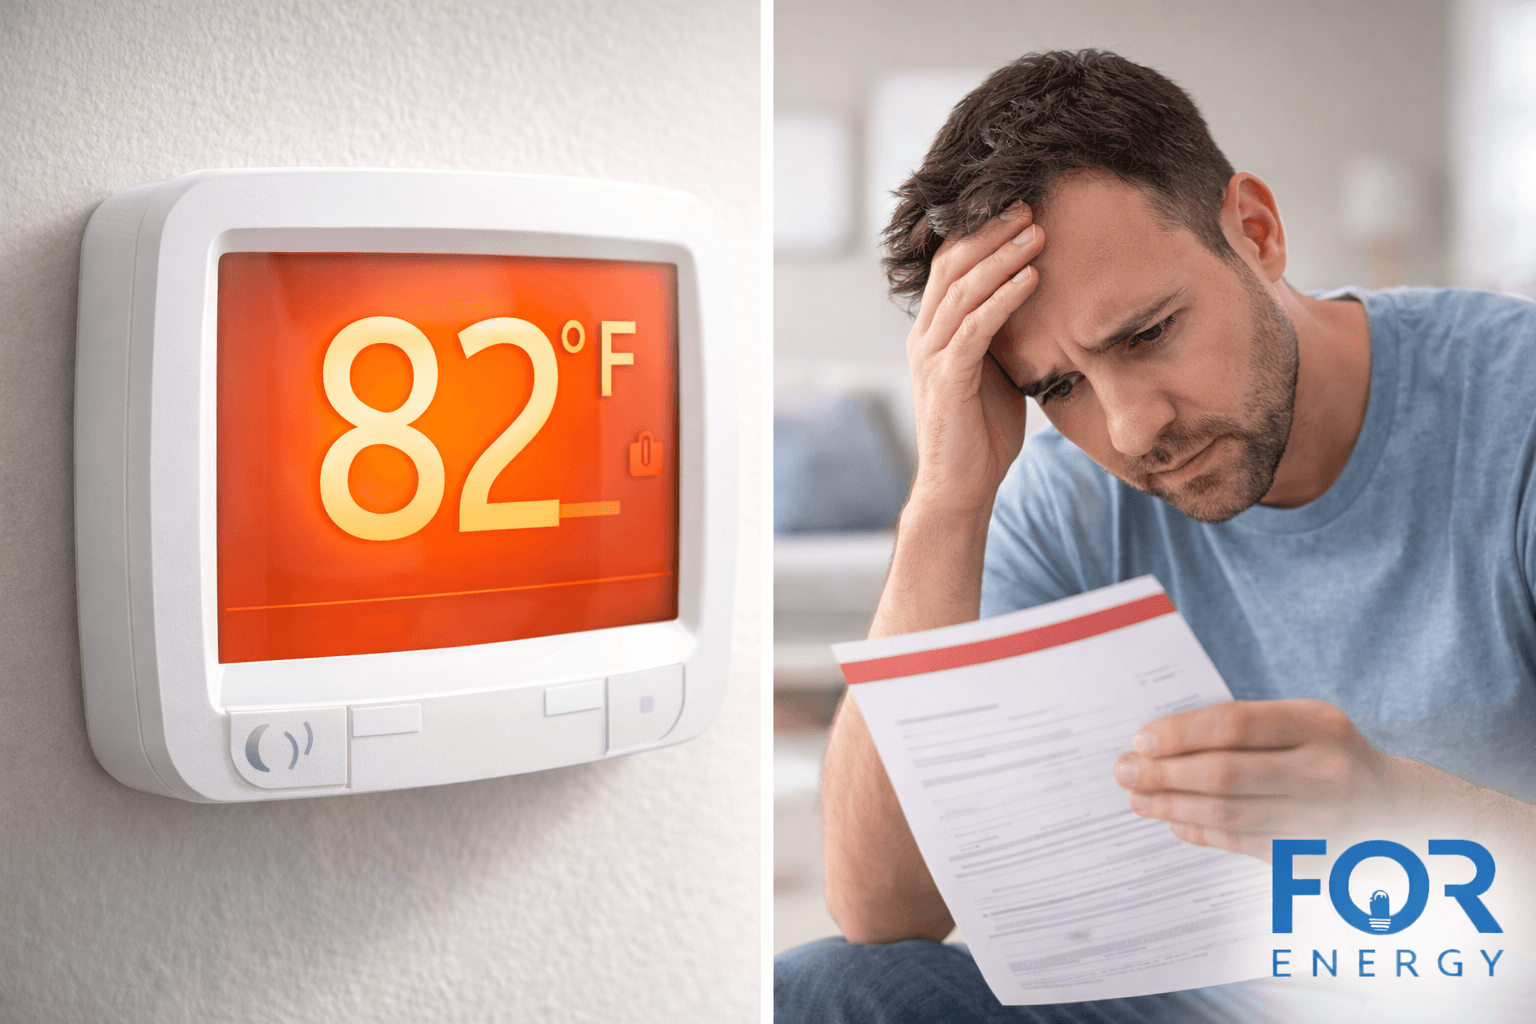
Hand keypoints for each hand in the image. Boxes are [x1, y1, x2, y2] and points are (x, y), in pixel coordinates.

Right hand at [906, 203, 1043, 517]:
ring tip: (1038, 234)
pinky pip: (975, 328)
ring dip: (1003, 258)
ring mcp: (931, 358)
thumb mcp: (997, 373)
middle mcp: (925, 338)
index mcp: (934, 333)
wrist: (960, 487)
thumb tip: (1040, 307)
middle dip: (991, 233)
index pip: (950, 266)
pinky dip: (1004, 299)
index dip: (982, 234)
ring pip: (963, 291)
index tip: (1021, 211)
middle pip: (952, 266)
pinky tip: (1031, 279)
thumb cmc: (983, 434)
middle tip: (1029, 207)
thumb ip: (1003, 338)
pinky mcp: (946, 380)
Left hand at [1112, 699, 1402, 859]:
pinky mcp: (1313, 858)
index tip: (1141, 740)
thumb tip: (1158, 742)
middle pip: (1224, 774)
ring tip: (1138, 799)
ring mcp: (1323, 821)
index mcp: (1319, 724)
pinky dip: (1200, 833)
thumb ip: (1243, 729)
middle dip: (1162, 774)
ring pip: (1227, 815)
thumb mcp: (1302, 724)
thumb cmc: (1328, 755)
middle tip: (1125, 772)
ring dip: (1171, 806)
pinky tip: (1173, 822)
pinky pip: (1241, 845)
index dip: (1180, 734)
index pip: (1234, 724)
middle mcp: (1326, 772)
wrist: (1398, 809)